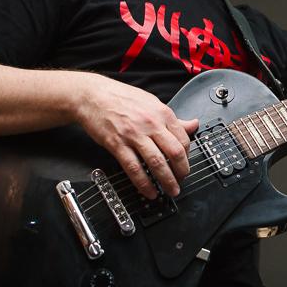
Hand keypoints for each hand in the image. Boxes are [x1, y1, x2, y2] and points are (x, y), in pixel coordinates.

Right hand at [75, 74, 198, 198]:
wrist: (92, 95)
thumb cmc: (121, 98)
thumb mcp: (152, 103)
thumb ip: (173, 118)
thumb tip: (193, 125)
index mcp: (162, 113)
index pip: (184, 139)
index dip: (187, 156)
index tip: (185, 164)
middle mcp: (150, 124)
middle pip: (174, 152)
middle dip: (181, 171)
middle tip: (182, 181)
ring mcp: (134, 135)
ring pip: (156, 162)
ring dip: (166, 181)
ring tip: (171, 190)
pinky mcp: (117, 144)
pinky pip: (134, 168)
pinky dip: (143, 183)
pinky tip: (149, 191)